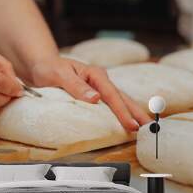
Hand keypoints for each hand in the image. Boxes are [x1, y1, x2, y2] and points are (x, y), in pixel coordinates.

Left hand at [27, 57, 151, 131]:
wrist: (42, 66)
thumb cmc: (49, 69)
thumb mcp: (59, 75)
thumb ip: (76, 86)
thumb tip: (95, 99)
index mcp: (95, 75)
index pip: (112, 95)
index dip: (122, 111)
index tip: (131, 125)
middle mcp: (100, 80)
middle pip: (123, 98)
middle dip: (137, 113)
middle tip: (150, 127)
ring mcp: (99, 87)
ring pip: (120, 101)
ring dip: (132, 113)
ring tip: (143, 127)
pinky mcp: (95, 94)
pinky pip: (111, 104)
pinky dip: (121, 113)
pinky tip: (126, 122)